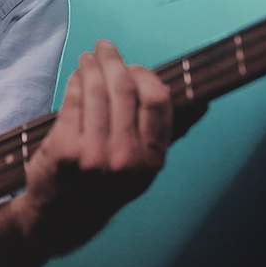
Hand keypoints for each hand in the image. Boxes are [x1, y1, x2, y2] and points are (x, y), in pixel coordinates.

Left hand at [20, 40, 179, 253]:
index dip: (145, 75)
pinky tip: (76, 78)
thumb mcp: (143, 169)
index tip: (134, 67)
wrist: (61, 219)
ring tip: (87, 57)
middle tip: (104, 48)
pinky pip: (72, 101)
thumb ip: (168, 134)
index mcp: (151, 160)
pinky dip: (74, 83)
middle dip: (113, 61)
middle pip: (123, 89)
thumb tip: (204, 103)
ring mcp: (93, 154)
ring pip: (95, 91)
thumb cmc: (105, 186)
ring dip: (90, 66)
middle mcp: (125, 158)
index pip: (158, 101)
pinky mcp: (64, 149)